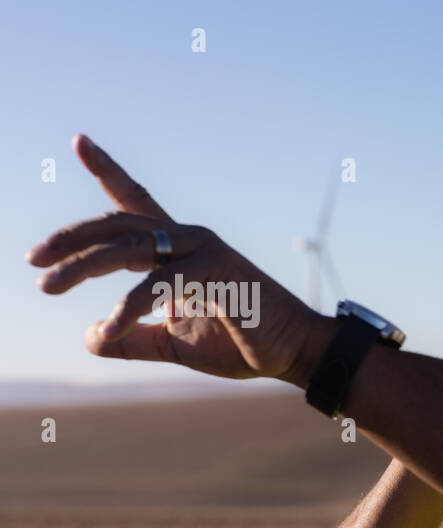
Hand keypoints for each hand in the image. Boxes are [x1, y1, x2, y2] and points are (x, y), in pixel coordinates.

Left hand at [26, 134, 325, 382]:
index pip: (138, 202)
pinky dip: (127, 306)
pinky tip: (107, 326)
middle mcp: (190, 239)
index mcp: (182, 249)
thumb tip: (90, 338)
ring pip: (128, 246)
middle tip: (34, 258)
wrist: (293, 354)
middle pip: (118, 223)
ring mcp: (204, 251)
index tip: (79, 141)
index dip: (107, 170)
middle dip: (71, 238)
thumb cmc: (242, 344)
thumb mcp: (175, 344)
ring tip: (48, 285)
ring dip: (82, 265)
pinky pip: (157, 285)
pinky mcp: (215, 272)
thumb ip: (135, 338)